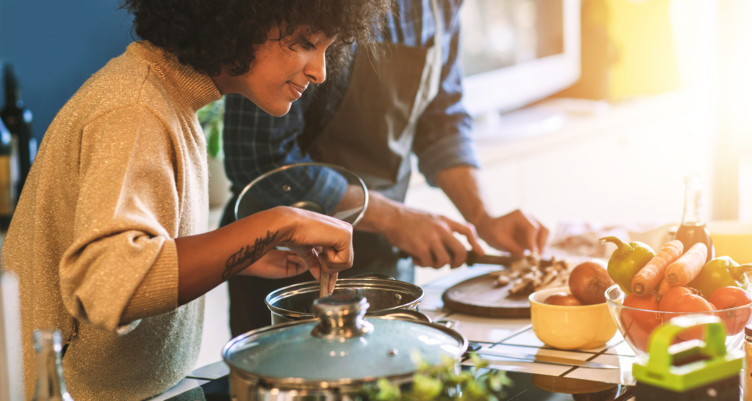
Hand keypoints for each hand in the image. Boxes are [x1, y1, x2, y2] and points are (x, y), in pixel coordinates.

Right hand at [237, 207, 353, 276]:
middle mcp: (344, 230)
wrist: (289, 226)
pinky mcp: (345, 236)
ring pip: (346, 263)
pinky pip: (344, 260)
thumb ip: (316, 264)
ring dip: (328, 263)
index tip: (328, 286)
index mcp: (337, 231)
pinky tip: (322, 247)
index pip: (342, 257)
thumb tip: (320, 277)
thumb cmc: (295, 234)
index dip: (333, 272)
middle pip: (346, 262)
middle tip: (318, 257)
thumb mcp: (307, 252)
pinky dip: (330, 260)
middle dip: (329, 267)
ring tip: (319, 250)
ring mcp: (347, 232)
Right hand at [381, 205, 484, 268]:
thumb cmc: (408, 218)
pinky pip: (428, 263)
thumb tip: (451, 246)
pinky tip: (415, 258)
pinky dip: (421, 264)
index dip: (476, 243)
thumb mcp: (431, 217)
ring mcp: (432, 239)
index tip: (479, 253)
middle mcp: (441, 229)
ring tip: (425, 259)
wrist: (390, 216)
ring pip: (444, 261)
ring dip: (435, 264)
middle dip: (458, 263)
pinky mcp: (421, 248)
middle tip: (451, 265)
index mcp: (445, 220)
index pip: (467, 230)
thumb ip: (442, 228)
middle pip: (461, 251)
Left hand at [475, 209, 548, 255]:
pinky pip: (542, 240)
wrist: (488, 228)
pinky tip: (534, 257)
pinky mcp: (533, 233)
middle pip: (543, 230)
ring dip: (542, 247)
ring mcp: (533, 225)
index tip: (532, 255)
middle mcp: (529, 218)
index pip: (532, 229)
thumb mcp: (498, 240)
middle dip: (541, 245)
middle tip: (536, 258)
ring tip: (536, 259)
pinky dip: (540, 249)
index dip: (533, 243)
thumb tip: (526, 257)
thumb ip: (512, 248)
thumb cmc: (491, 232)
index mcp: (520, 216)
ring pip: (545, 235)